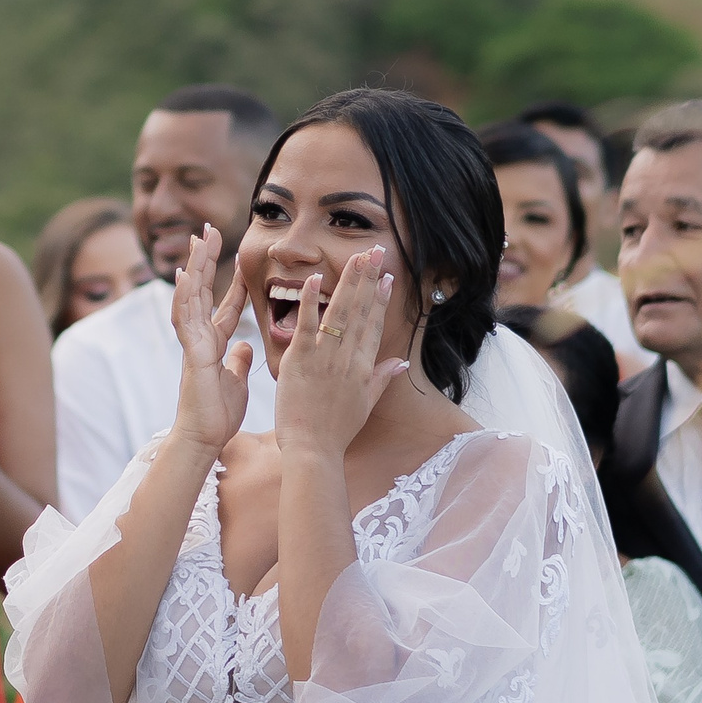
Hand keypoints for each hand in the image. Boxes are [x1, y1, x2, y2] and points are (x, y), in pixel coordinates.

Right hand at [169, 224, 253, 449]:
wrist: (204, 438)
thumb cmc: (217, 414)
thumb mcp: (236, 380)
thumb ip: (237, 359)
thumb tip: (244, 344)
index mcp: (214, 342)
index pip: (224, 304)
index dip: (232, 280)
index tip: (238, 256)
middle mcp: (201, 337)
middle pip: (203, 290)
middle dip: (206, 259)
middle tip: (209, 230)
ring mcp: (193, 343)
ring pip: (192, 296)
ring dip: (195, 267)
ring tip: (198, 240)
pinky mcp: (191, 354)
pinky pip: (185, 320)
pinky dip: (184, 297)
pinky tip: (185, 276)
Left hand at [272, 248, 405, 460]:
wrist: (314, 450)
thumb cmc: (336, 431)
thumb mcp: (366, 404)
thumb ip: (382, 378)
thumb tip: (400, 362)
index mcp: (363, 367)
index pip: (374, 325)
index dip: (381, 300)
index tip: (388, 277)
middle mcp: (348, 358)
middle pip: (361, 312)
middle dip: (369, 279)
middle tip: (376, 252)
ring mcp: (325, 357)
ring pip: (340, 312)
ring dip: (349, 282)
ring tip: (357, 257)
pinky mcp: (301, 360)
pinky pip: (307, 324)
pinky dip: (310, 301)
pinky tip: (316, 278)